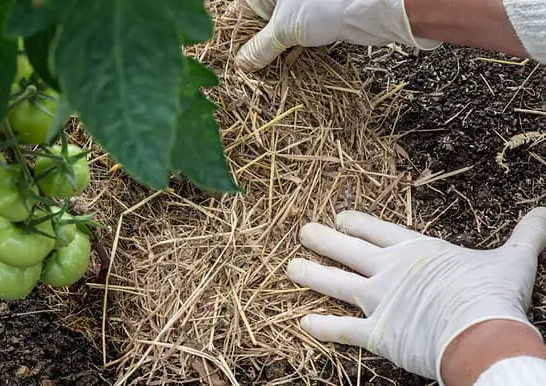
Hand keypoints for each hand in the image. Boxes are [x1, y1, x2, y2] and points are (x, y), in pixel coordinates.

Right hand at [236, 0, 439, 70]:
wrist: (370, 9)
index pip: (243, 9)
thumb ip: (260, 47)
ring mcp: (302, 4)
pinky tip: (286, 62)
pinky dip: (291, 47)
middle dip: (254, 44)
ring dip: (273, 48)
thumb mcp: (283, 29)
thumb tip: (242, 62)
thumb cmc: (324, 6)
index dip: (235, 33)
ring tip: (263, 69)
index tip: (231, 56)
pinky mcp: (318, 15)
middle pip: (261, 19)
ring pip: (280, 27)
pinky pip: (298, 31)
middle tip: (246, 66)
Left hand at [288, 207, 545, 382]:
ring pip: (335, 284)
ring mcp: (378, 301)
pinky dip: (322, 327)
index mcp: (415, 250)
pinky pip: (342, 330)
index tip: (340, 216)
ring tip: (290, 268)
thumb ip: (527, 234)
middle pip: (348, 251)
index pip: (378, 230)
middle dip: (324, 240)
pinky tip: (303, 323)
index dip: (357, 222)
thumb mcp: (513, 258)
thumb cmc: (493, 294)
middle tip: (303, 232)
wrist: (482, 332)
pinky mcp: (376, 333)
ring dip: (311, 275)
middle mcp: (389, 271)